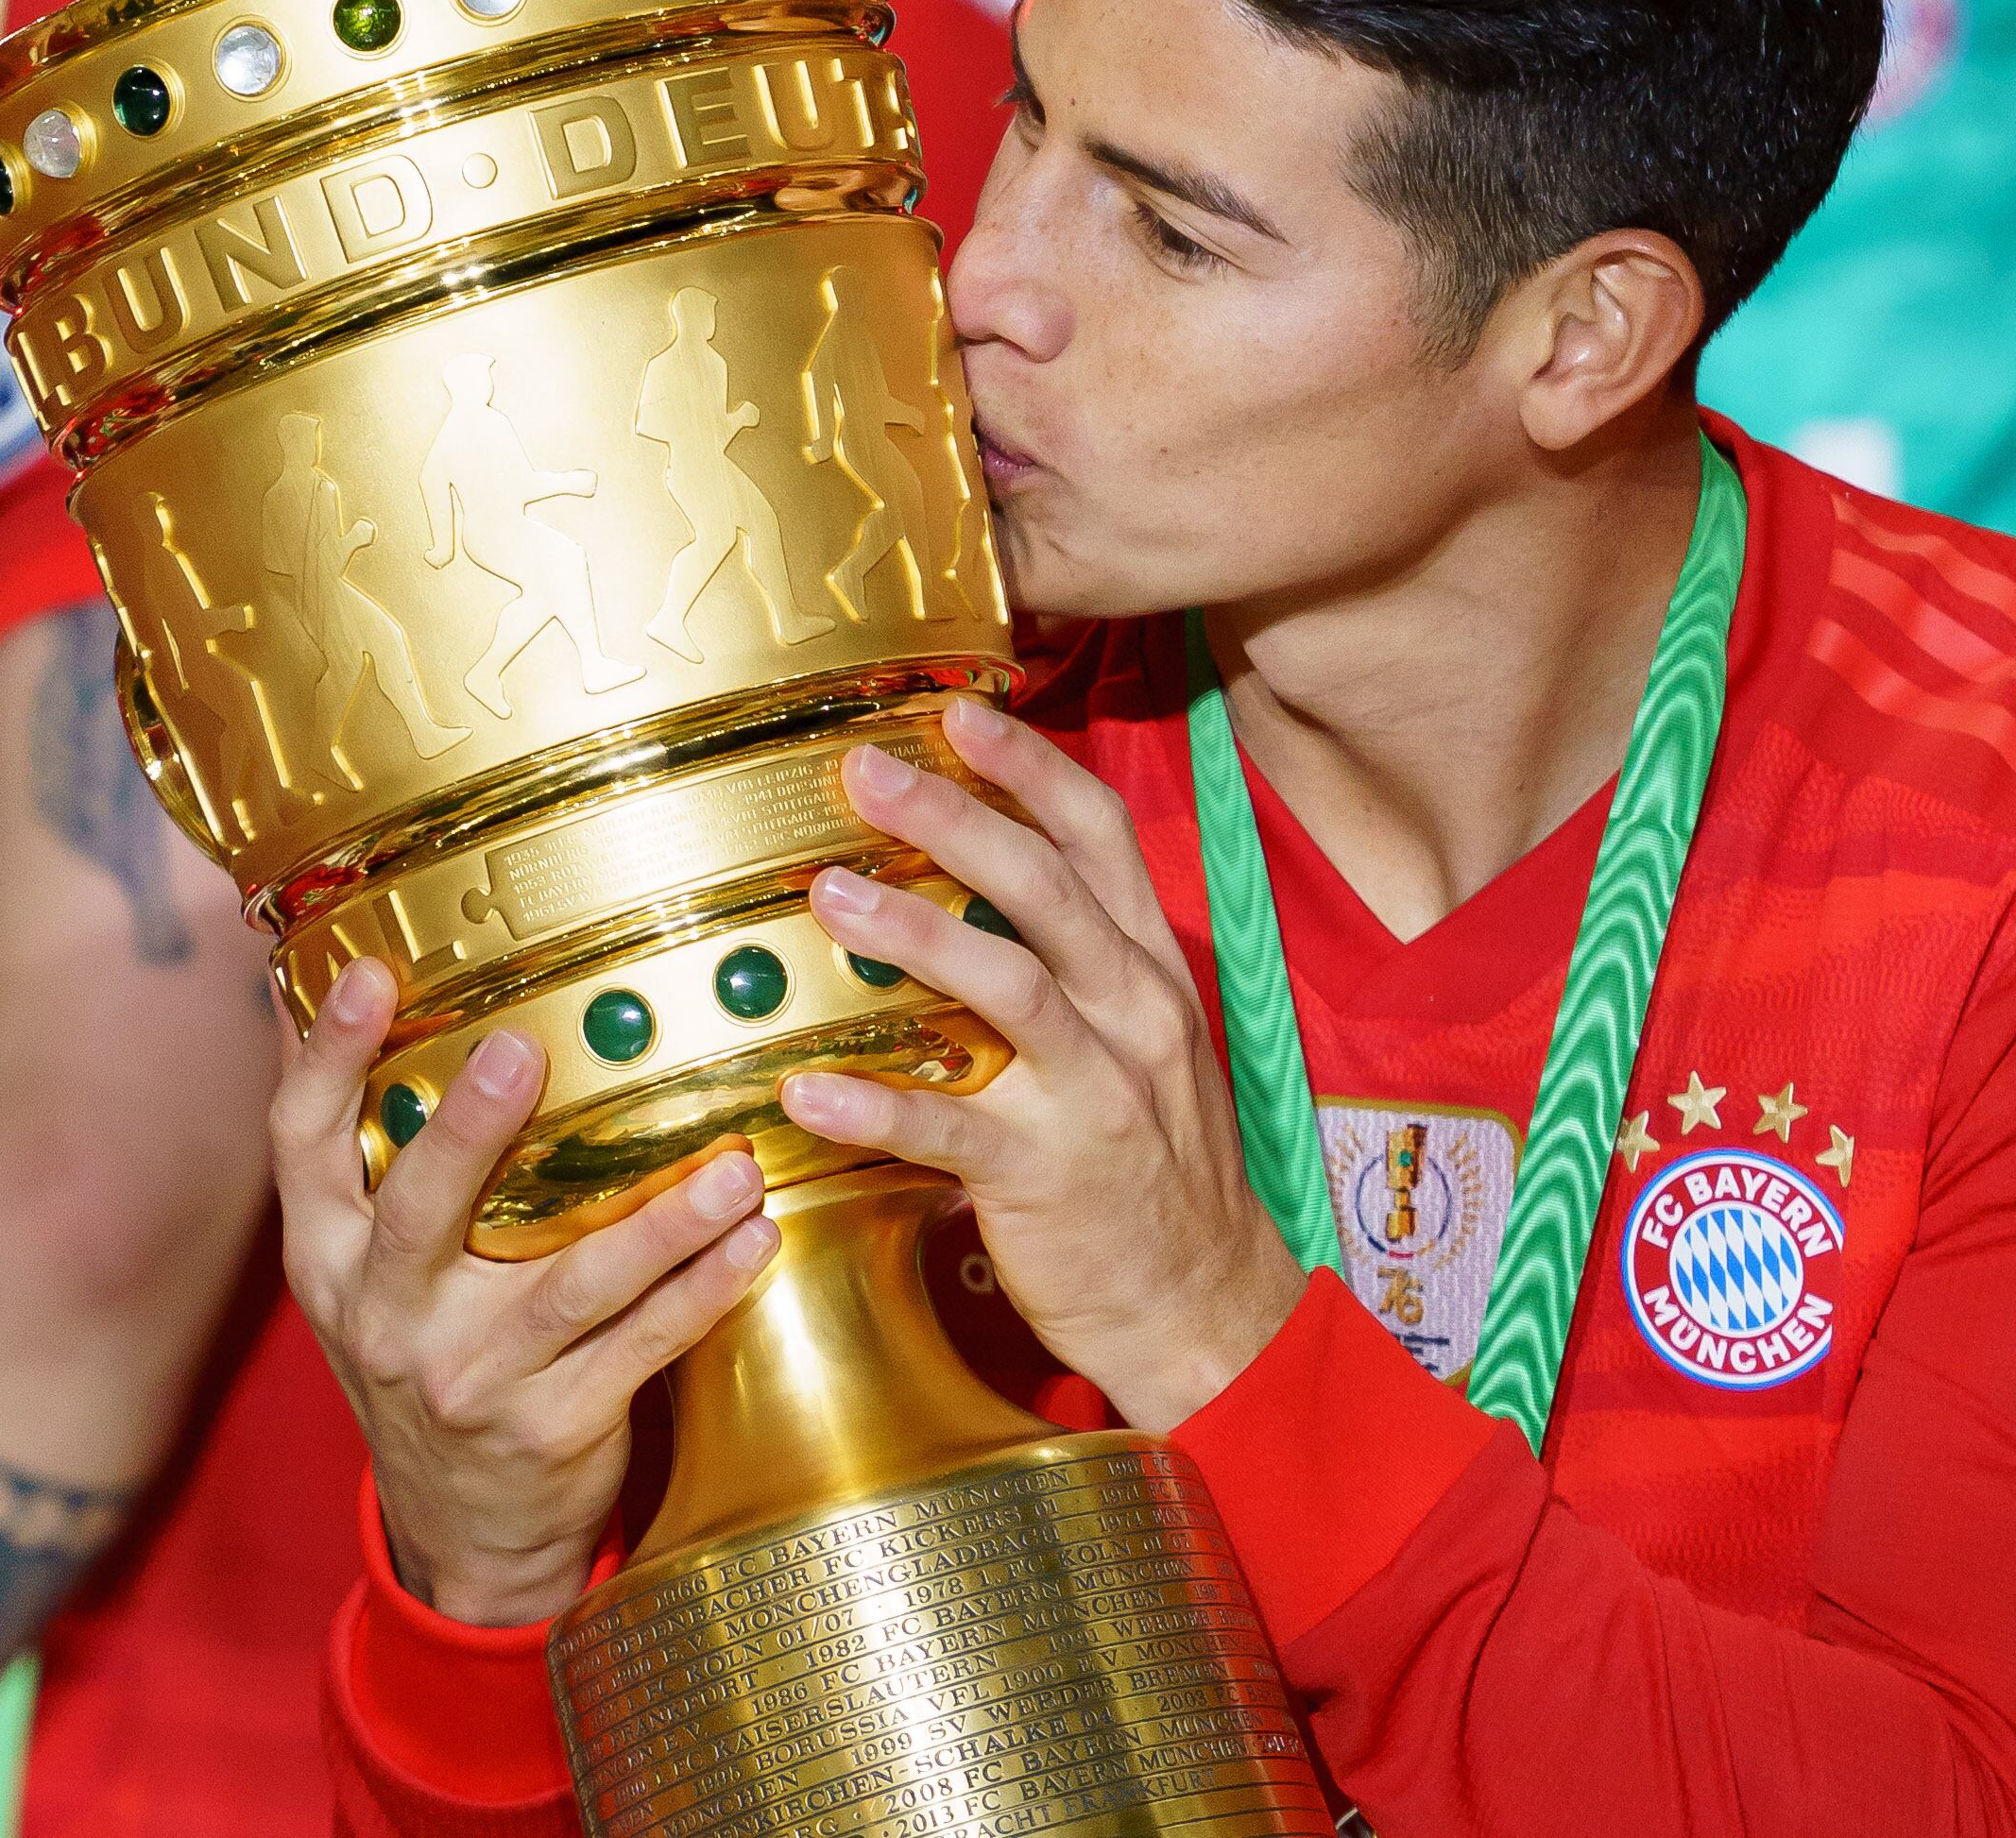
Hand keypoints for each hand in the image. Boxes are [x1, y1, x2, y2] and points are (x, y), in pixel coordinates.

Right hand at [270, 960, 778, 1625]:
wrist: (463, 1537)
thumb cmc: (426, 1358)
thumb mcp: (365, 1278)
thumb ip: (365, 1159)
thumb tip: (330, 992)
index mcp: (332, 1261)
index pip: (303, 1145)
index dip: (327, 1057)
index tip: (369, 972)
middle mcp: (389, 1318)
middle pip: (422, 1209)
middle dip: (471, 1128)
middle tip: (528, 1047)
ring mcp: (472, 1379)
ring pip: (569, 1287)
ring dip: (658, 1224)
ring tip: (729, 1169)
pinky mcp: (554, 1430)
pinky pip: (642, 1348)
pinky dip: (704, 1292)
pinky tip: (756, 1239)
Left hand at [781, 705, 1306, 1432]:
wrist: (1210, 1305)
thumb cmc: (1159, 1168)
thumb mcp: (1148, 1043)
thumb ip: (1082, 964)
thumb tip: (983, 883)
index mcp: (1152, 971)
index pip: (1098, 840)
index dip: (1028, 769)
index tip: (957, 711)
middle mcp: (1134, 1015)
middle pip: (1043, 888)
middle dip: (952, 817)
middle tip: (863, 769)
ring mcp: (1097, 1095)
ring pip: (1007, 986)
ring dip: (912, 934)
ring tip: (825, 895)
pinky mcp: (1048, 1178)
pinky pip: (952, 1130)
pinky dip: (877, 1105)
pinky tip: (805, 1086)